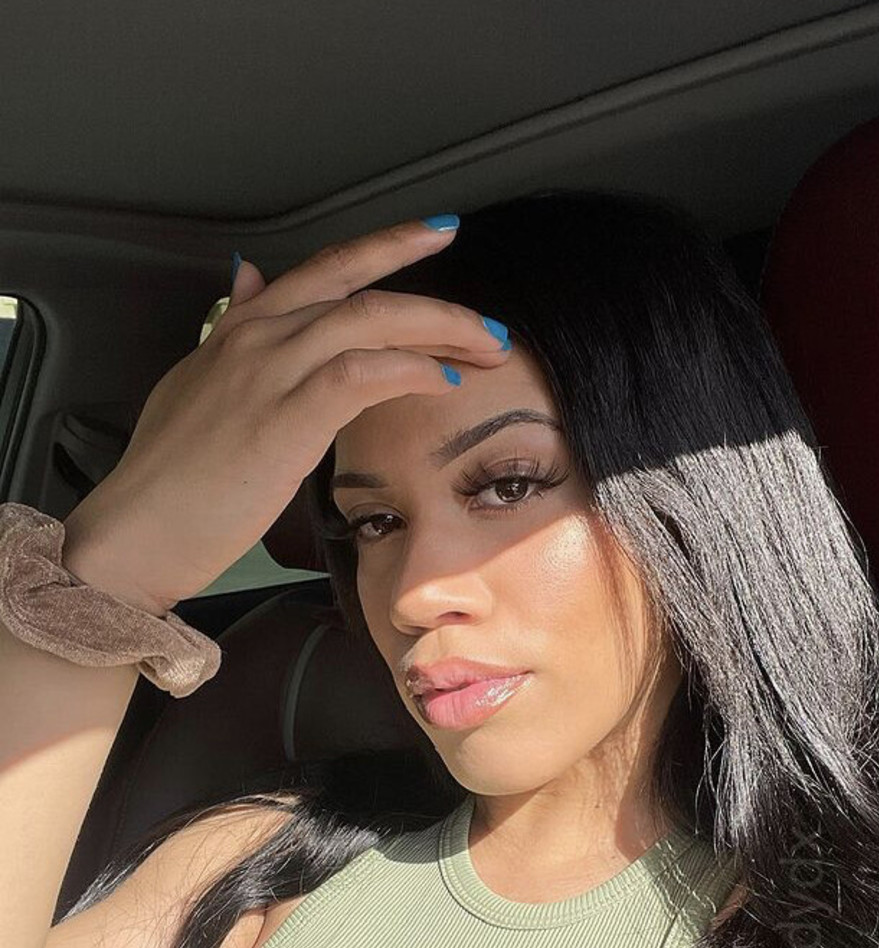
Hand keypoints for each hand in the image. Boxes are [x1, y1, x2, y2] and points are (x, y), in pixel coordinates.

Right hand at [62, 218, 509, 614]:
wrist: (137, 531)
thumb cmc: (172, 476)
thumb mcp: (197, 383)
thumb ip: (231, 332)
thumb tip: (250, 279)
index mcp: (241, 329)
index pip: (325, 268)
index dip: (386, 246)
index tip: (435, 232)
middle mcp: (257, 335)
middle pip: (360, 286)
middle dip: (436, 299)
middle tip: (488, 323)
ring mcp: (269, 372)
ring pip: (371, 320)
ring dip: (440, 330)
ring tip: (485, 351)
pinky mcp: (284, 417)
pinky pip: (362, 373)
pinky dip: (410, 371)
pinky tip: (444, 382)